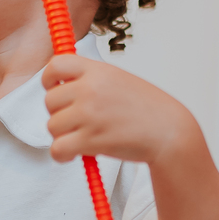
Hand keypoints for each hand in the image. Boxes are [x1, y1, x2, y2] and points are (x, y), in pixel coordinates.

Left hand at [41, 54, 193, 166]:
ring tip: (81, 138)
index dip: (50, 79)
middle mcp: (90, 89)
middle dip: (59, 113)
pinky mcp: (90, 140)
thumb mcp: (119, 79)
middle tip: (76, 122)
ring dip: (62, 136)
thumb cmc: (146, 108)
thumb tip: (61, 83)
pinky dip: (62, 155)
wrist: (169, 131)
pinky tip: (75, 154)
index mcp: (98, 71)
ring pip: (52, 126)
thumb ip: (91, 78)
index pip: (56, 65)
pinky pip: (57, 149)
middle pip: (49, 101)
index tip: (55, 89)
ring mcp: (89, 114)